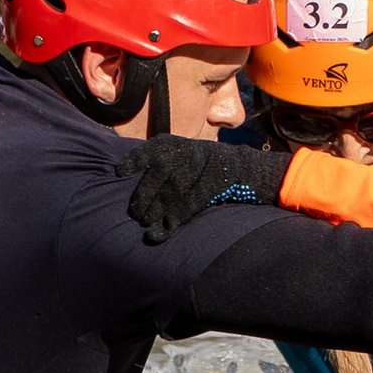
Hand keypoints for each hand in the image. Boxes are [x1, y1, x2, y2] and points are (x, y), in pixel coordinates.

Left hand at [125, 134, 294, 242]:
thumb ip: (167, 166)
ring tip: (146, 224)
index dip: (136, 159)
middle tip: (135, 213)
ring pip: (175, 186)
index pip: (154, 147)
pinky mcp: (218, 181)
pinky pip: (193, 200)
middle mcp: (193, 150)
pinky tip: (165, 229)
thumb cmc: (213, 170)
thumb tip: (137, 188)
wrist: (252, 172)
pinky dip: (176, 216)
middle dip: (145, 192)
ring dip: (158, 208)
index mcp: (183, 144)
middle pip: (161, 169)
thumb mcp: (190, 159)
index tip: (119, 173)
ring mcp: (207, 164)